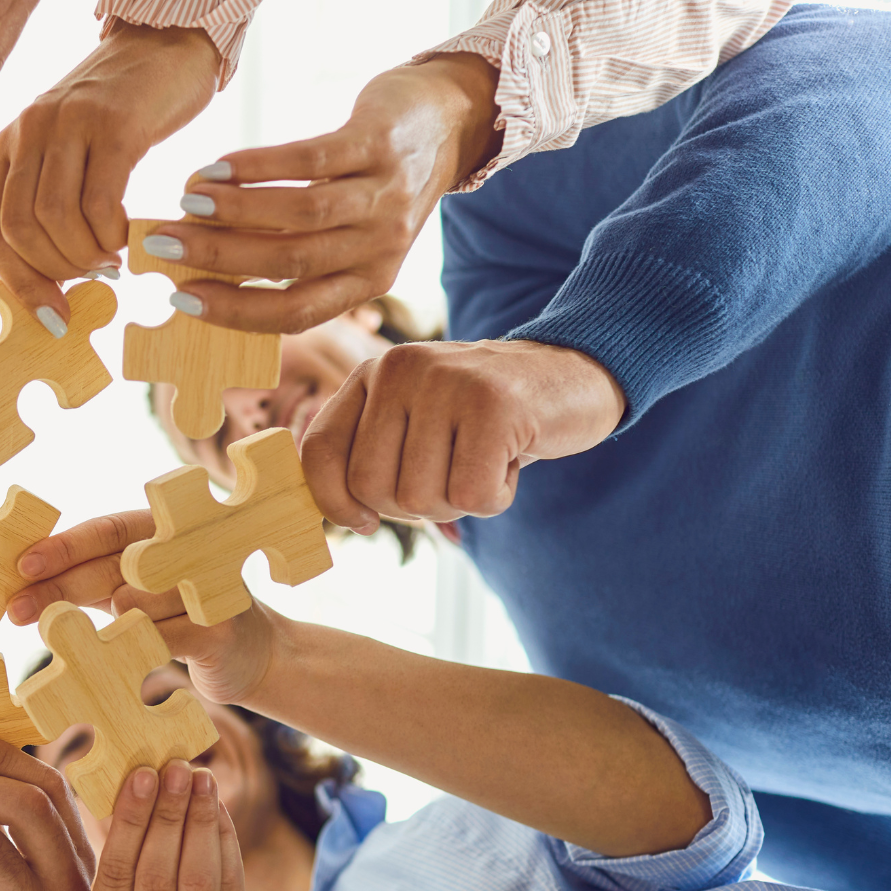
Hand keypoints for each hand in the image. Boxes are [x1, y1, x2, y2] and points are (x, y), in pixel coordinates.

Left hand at [0, 23, 219, 328]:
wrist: (168, 40)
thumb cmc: (124, 112)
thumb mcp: (72, 153)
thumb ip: (55, 201)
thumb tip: (56, 283)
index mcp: (10, 144)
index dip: (20, 284)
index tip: (54, 316)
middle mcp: (29, 130)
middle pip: (20, 229)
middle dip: (57, 271)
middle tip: (94, 277)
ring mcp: (69, 122)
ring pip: (55, 218)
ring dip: (87, 255)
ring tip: (113, 257)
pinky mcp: (114, 122)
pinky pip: (99, 199)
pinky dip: (112, 232)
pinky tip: (129, 235)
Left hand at [8, 512, 278, 706]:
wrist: (254, 655)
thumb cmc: (178, 616)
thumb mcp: (132, 592)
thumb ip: (89, 581)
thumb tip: (22, 582)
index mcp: (165, 529)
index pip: (108, 530)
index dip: (65, 546)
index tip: (23, 565)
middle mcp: (191, 548)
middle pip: (112, 565)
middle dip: (59, 589)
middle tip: (16, 611)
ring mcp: (210, 586)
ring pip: (133, 604)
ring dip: (110, 629)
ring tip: (107, 642)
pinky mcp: (221, 628)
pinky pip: (159, 639)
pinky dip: (135, 651)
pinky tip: (125, 660)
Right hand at [81, 761, 264, 890]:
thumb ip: (117, 877)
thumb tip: (127, 789)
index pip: (113, 878)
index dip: (129, 823)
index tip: (140, 775)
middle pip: (155, 875)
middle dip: (167, 813)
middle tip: (173, 767)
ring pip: (195, 880)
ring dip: (199, 821)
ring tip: (200, 778)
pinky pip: (230, 890)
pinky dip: (225, 844)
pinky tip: (220, 811)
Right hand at [138, 54, 500, 333]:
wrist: (447, 121)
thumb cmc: (377, 186)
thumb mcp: (351, 237)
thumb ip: (296, 258)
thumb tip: (208, 269)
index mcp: (368, 283)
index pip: (294, 312)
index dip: (234, 310)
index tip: (179, 298)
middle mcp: (379, 247)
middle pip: (289, 263)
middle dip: (218, 257)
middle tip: (164, 245)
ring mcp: (383, 196)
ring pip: (299, 215)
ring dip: (233, 211)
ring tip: (186, 202)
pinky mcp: (378, 144)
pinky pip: (310, 159)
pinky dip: (257, 166)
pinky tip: (218, 167)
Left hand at [301, 338, 626, 527]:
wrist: (572, 375)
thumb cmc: (484, 418)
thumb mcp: (417, 425)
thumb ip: (372, 457)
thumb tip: (346, 521)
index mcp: (371, 375)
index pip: (318, 451)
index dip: (335, 502)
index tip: (364, 522)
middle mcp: (399, 368)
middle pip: (371, 487)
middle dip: (412, 506)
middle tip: (452, 476)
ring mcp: (446, 382)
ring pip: (420, 498)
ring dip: (458, 501)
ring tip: (485, 460)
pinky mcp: (494, 404)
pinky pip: (471, 496)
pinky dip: (495, 498)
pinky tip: (509, 461)